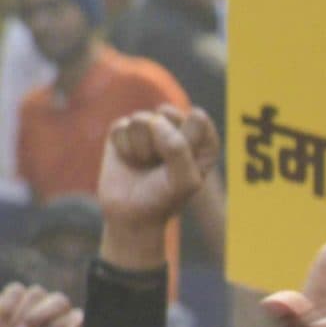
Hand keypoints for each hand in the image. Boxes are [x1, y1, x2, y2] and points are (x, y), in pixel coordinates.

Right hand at [97, 106, 217, 268]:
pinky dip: (124, 147)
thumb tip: (154, 120)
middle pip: (168, 113)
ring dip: (141, 147)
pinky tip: (130, 159)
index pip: (198, 119)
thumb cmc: (165, 197)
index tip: (183, 164)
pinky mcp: (124, 129)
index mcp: (204, 139)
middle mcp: (178, 127)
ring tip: (145, 163)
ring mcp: (150, 126)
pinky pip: (121, 127)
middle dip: (162, 142)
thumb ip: (178, 148)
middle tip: (161, 163)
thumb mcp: (184, 180)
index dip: (187, 143)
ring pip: (142, 119)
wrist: (131, 214)